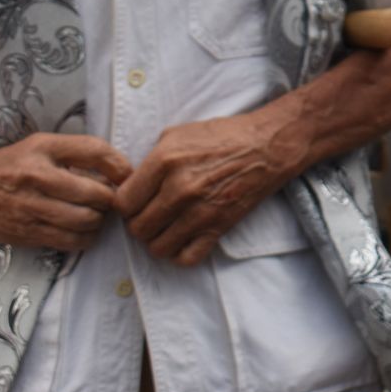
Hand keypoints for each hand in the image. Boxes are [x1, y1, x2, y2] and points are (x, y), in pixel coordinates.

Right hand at [0, 134, 132, 251]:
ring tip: (94, 215)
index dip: (120, 166)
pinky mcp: (26, 233)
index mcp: (43, 150)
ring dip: (99, 221)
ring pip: (86, 221)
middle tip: (109, 201)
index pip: (95, 151)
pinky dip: (84, 238)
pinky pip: (69, 241)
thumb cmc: (9, 164)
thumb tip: (121, 170)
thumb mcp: (42, 145)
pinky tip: (80, 230)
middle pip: (96, 194)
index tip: (126, 176)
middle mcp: (37, 177)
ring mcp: (31, 208)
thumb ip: (80, 153)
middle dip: (110, 200)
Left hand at [113, 111, 305, 265]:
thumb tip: (130, 183)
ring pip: (157, 247)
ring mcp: (200, 211)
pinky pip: (187, 257)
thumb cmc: (223, 136)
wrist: (267, 146)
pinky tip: (183, 239)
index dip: (126, 205)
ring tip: (166, 228)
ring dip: (158, 240)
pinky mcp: (219, 226)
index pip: (123, 202)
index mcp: (165, 161)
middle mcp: (180, 189)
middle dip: (139, 224)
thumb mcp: (178, 134)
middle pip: (137, 228)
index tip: (136, 202)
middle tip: (151, 215)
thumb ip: (150, 159)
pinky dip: (180, 254)